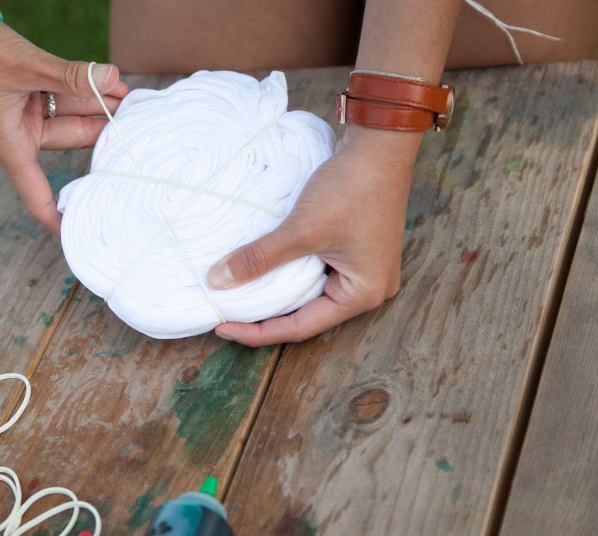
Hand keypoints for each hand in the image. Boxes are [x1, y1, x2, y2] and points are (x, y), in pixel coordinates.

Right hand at [0, 14, 128, 233]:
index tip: (82, 230)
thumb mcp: (26, 66)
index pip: (37, 195)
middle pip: (70, 138)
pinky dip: (82, 86)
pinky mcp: (26, 89)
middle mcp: (18, 132)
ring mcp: (23, 110)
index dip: (58, 217)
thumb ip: (71, 75)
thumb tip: (112, 77)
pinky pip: (61, 93)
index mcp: (10, 143)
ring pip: (69, 112)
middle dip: (101, 126)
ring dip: (96, 102)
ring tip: (125, 93)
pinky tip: (107, 80)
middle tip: (132, 115)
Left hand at [206, 125, 419, 345]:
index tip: (222, 327)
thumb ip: (260, 259)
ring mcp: (363, 267)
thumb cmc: (350, 188)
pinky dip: (288, 272)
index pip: (300, 327)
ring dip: (276, 293)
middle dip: (266, 315)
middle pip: (306, 314)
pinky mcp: (354, 247)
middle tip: (227, 314)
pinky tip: (262, 268)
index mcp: (362, 295)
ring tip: (239, 294)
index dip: (258, 331)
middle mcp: (367, 288)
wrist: (379, 142)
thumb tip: (218, 281)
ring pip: (309, 292)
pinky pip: (315, 271)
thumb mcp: (301, 230)